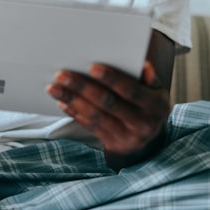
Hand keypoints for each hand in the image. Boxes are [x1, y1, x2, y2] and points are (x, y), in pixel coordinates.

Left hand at [46, 60, 170, 168]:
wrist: (149, 142)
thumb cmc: (149, 106)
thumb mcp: (156, 90)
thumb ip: (148, 77)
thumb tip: (142, 64)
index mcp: (156, 106)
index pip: (132, 91)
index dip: (112, 79)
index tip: (92, 67)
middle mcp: (143, 124)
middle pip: (108, 103)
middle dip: (83, 87)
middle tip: (61, 75)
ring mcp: (127, 137)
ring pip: (95, 116)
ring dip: (72, 100)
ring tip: (53, 88)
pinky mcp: (112, 144)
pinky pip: (90, 127)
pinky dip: (74, 113)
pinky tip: (62, 102)